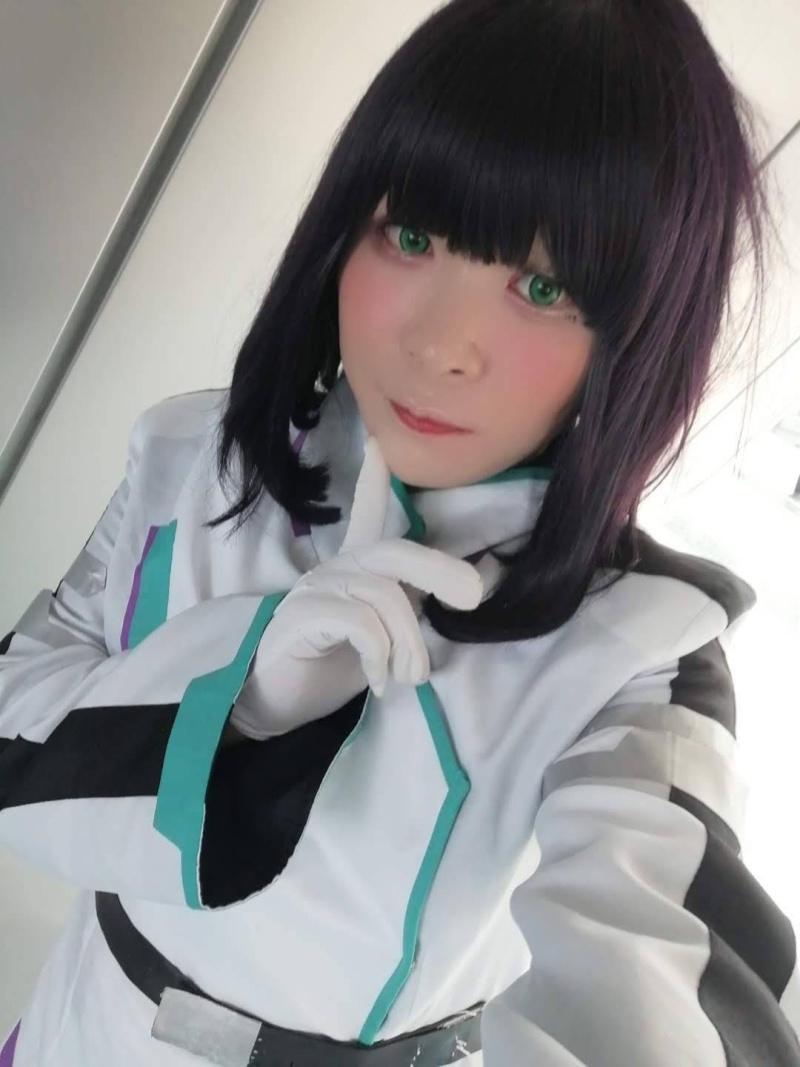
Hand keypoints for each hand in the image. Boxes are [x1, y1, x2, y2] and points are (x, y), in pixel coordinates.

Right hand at [230, 436, 483, 739]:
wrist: (274, 702)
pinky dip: (380, 655)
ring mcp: (316, 590)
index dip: (373, 480)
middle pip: (394, 552)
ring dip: (409, 643)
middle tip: (472, 598)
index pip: (366, 515)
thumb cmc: (330, 667)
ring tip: (407, 675)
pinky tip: (379, 679)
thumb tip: (481, 580)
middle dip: (440, 571)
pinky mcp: (302, 616)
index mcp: (353, 570)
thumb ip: (417, 605)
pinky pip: (360, 623)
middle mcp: (335, 569)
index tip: (379, 443)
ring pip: (386, 597)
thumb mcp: (386, 635)